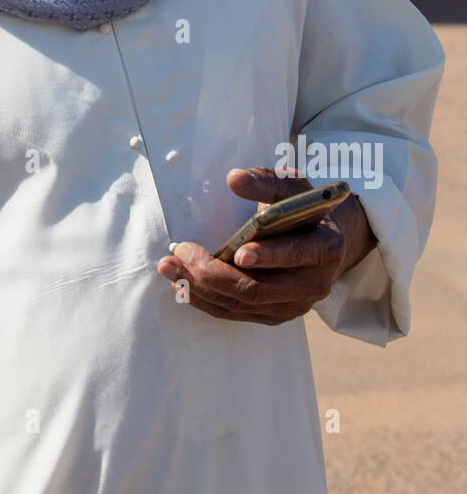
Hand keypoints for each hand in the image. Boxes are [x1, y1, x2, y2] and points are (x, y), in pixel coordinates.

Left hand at [156, 166, 376, 325]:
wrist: (324, 242)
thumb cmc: (303, 209)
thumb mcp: (292, 188)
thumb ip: (265, 181)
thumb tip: (234, 178)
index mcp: (325, 248)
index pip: (296, 254)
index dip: (268, 255)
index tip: (237, 252)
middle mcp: (313, 284)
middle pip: (258, 289)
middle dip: (214, 273)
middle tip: (180, 252)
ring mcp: (294, 305)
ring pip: (242, 304)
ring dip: (200, 288)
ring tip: (169, 266)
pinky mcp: (275, 315)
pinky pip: (235, 313)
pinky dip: (205, 299)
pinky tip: (181, 282)